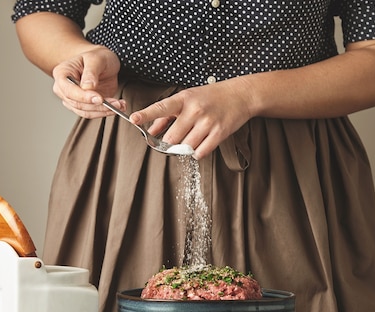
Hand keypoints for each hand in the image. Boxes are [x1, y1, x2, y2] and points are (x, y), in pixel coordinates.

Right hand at [51, 46, 125, 117]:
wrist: (104, 63)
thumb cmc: (97, 57)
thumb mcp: (96, 59)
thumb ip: (91, 72)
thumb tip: (87, 87)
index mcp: (62, 73)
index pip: (68, 90)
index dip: (83, 96)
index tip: (99, 98)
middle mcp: (65, 88)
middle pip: (77, 104)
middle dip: (98, 106)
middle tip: (114, 103)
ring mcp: (74, 99)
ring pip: (86, 112)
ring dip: (104, 111)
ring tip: (119, 105)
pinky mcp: (86, 106)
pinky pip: (94, 113)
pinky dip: (107, 112)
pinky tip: (118, 107)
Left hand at [130, 78, 252, 158]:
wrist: (240, 95)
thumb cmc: (211, 96)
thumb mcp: (187, 98)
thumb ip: (167, 116)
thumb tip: (150, 131)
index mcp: (184, 99)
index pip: (161, 107)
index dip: (146, 114)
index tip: (134, 118)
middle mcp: (195, 110)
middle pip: (172, 137)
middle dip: (172, 142)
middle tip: (178, 137)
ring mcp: (208, 122)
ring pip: (186, 147)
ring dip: (186, 148)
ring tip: (193, 137)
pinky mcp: (219, 133)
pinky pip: (200, 152)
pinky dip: (197, 153)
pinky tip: (201, 143)